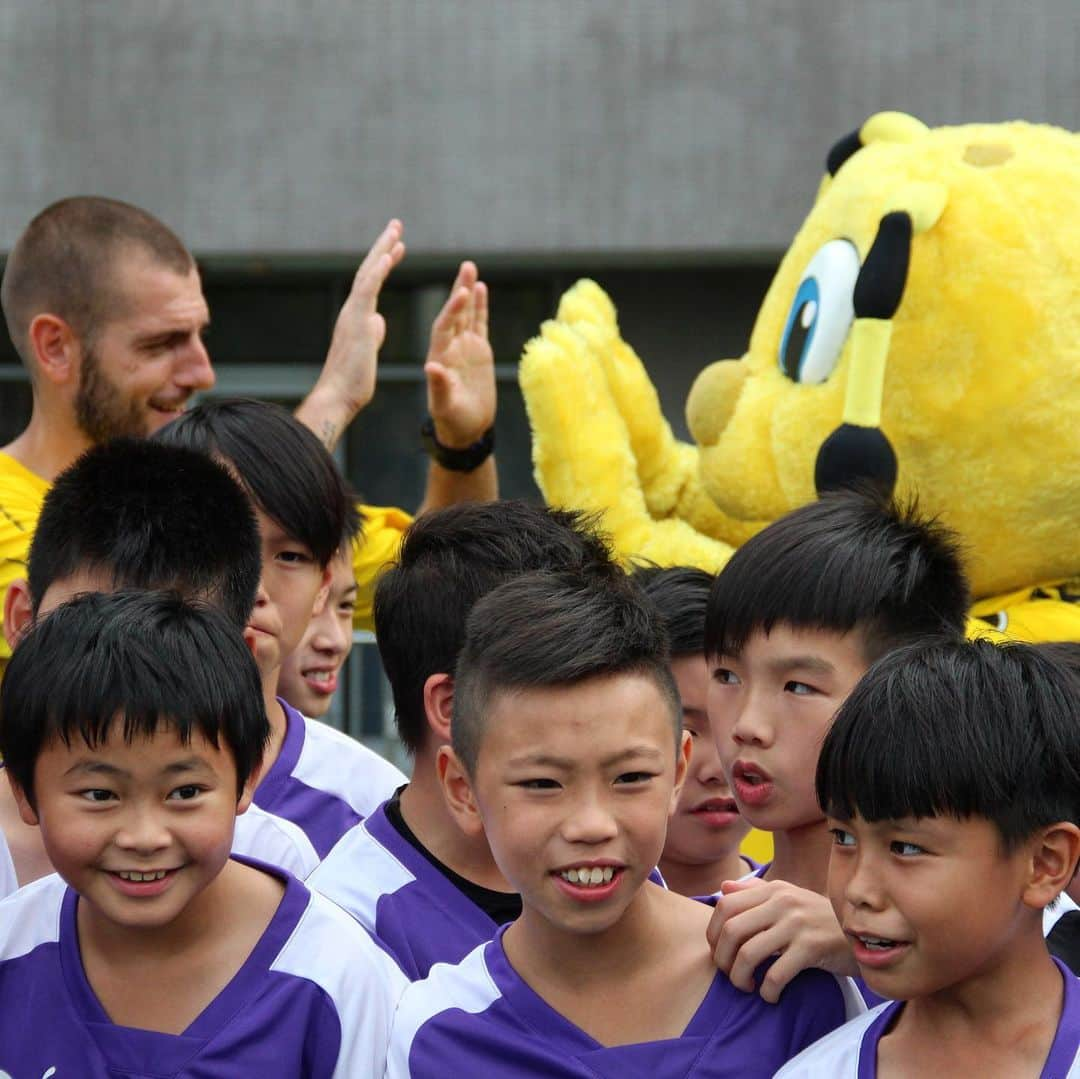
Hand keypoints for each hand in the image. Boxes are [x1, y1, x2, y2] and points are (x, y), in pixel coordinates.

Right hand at [323, 219, 405, 413]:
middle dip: (383, 246)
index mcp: (357, 317)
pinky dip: (377, 270)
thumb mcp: (368, 351)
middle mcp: (353, 311)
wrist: (338, 398)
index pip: (371, 282)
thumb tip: (378, 320)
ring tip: (396, 230)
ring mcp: (353, 315)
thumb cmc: (353, 383)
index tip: (396, 246)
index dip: (383, 262)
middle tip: (396, 225)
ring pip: (367, 274)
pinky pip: (368, 290)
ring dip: (382, 249)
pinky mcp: (357, 323)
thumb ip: (372, 333)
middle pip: (368, 270)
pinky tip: (388, 254)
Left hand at [425, 262, 495, 447]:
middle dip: (460, 290)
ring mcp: (464, 348)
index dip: (452, 311)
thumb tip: (431, 367)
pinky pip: (479, 324)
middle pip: (454, 313)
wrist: (466, 429)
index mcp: (439, 357)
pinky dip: (480, 306)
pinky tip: (481, 287)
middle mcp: (450, 348)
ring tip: (470, 268)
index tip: (462, 294)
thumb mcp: (445, 406)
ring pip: (466, 314)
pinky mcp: (478, 352)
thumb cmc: (452, 421)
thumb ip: (439, 386)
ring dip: (468, 291)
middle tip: (466, 266)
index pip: (444, 327)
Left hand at [706, 877, 856, 1002]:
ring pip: (749, 953)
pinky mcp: (811, 947)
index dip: (713, 932)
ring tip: (746, 986)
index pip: (725, 905)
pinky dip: (766, 990)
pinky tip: (769, 995)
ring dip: (740, 977)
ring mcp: (796, 924)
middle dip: (722, 958)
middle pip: (731, 930)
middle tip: (730, 975)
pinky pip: (776, 974)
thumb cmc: (819, 918)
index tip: (719, 953)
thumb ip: (756, 891)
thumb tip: (724, 888)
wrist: (864, 932)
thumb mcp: (789, 896)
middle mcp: (782, 902)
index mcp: (772, 889)